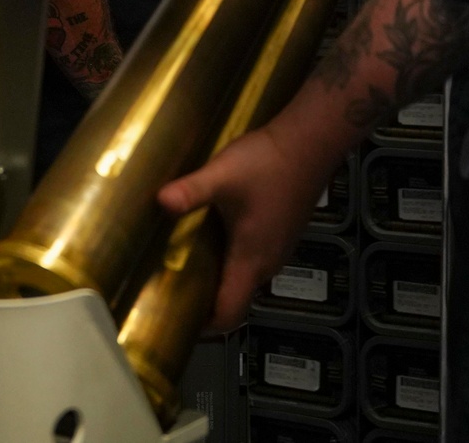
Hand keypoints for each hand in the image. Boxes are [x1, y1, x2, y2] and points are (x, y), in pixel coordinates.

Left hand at [158, 123, 329, 332]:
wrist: (310, 140)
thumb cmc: (269, 163)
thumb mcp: (223, 175)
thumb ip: (191, 190)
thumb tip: (158, 202)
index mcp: (251, 261)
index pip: (229, 315)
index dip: (203, 327)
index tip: (173, 321)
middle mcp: (268, 263)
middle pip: (235, 299)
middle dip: (204, 301)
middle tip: (169, 286)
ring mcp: (278, 248)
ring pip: (244, 278)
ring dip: (218, 277)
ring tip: (185, 260)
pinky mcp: (282, 232)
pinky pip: (254, 259)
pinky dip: (232, 258)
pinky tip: (213, 234)